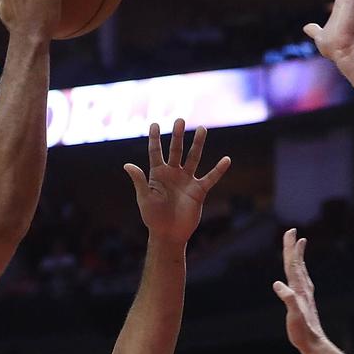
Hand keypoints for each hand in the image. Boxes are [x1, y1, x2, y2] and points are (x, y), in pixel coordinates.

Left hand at [123, 119, 231, 243]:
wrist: (168, 234)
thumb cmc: (153, 217)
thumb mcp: (144, 198)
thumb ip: (139, 180)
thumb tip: (127, 165)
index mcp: (157, 174)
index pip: (155, 152)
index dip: (154, 138)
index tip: (154, 123)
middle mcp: (172, 174)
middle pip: (176, 150)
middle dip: (177, 135)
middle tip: (180, 120)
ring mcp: (186, 181)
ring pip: (193, 158)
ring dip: (198, 143)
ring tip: (202, 128)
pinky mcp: (198, 190)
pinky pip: (210, 177)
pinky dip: (218, 169)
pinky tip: (226, 159)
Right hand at [273, 229, 328, 352]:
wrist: (314, 344)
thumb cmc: (302, 332)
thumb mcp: (294, 316)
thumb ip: (288, 299)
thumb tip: (277, 283)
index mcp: (298, 289)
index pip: (292, 264)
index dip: (291, 248)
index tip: (291, 233)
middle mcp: (303, 289)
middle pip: (296, 263)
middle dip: (293, 247)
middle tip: (291, 231)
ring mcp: (305, 294)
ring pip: (300, 270)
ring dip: (297, 256)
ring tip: (298, 245)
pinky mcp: (304, 301)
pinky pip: (300, 280)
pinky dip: (299, 271)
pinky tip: (299, 273)